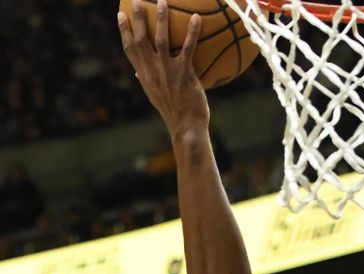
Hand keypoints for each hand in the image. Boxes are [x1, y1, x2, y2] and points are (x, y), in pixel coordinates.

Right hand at [118, 0, 209, 137]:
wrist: (186, 127)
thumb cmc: (174, 112)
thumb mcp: (155, 96)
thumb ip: (147, 81)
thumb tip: (137, 73)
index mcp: (144, 75)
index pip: (130, 49)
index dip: (124, 31)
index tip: (120, 15)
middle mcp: (152, 71)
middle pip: (141, 39)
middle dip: (138, 18)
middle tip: (137, 0)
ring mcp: (167, 71)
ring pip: (162, 40)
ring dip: (162, 19)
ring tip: (162, 2)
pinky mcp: (184, 73)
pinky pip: (189, 48)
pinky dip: (192, 32)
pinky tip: (198, 18)